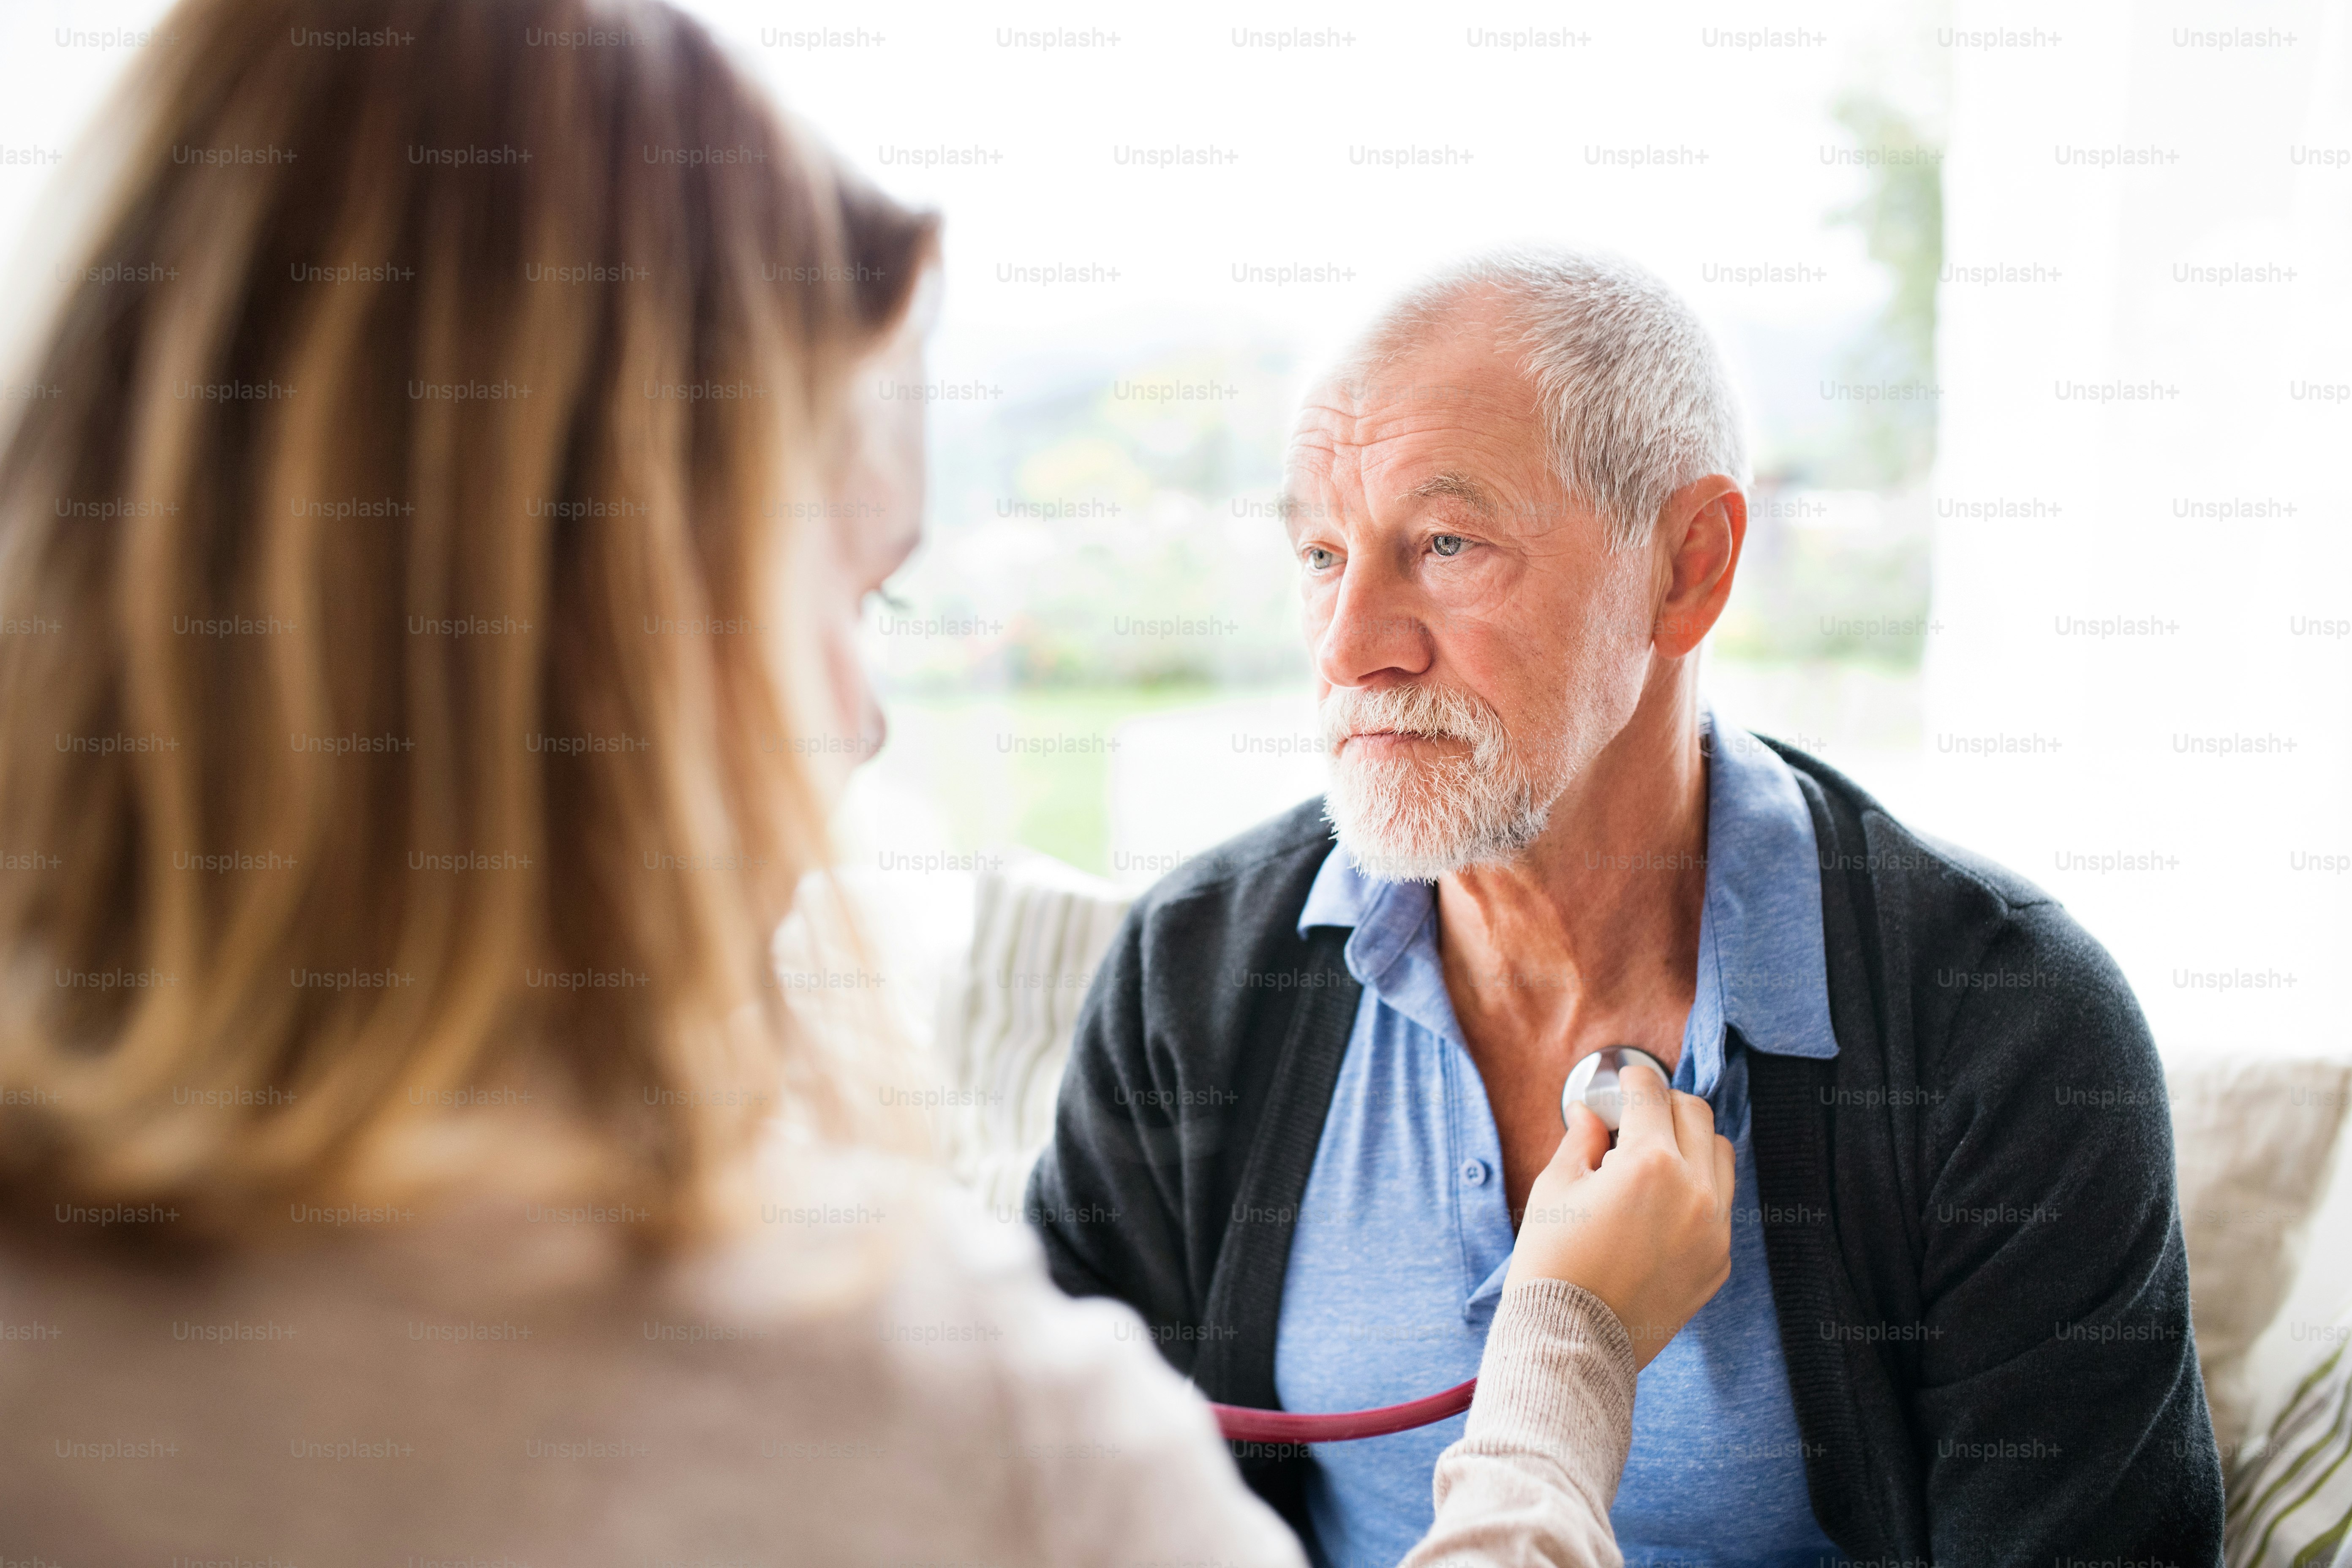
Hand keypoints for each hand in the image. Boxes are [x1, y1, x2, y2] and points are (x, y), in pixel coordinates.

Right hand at [1503, 1061, 1734, 1367]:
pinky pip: (1721, 1206)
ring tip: (1654, 1162)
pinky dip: (1696, 1193)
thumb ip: (1582, 1141)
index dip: (1633, 1079)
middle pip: (1696, 1115)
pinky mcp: (1718, 1261)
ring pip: (1720, 1156)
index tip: (1624, 1081)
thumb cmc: (1553, 1263)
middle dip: (1665, 1106)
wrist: (1571, 1341)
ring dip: (1690, 1145)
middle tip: (1637, 1118)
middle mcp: (1694, 1190)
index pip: (1652, 1093)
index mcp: (1649, 1163)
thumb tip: (1591, 1115)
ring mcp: (1714, 1229)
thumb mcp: (1555, 1189)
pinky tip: (1659, 1209)